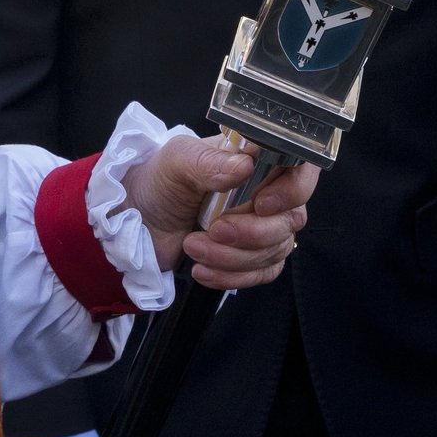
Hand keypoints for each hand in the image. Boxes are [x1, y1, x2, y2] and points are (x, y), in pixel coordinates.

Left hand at [118, 135, 316, 289]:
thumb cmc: (159, 181)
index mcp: (254, 160)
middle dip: (252, 232)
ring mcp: (262, 227)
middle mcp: (267, 192)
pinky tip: (203, 270)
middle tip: (213, 229)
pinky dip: (233, 276)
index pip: (301, 168)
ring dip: (234, 256)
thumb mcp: (177, 162)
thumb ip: (209, 162)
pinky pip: (262, 273)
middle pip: (291, 218)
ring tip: (192, 246)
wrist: (135, 220)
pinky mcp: (251, 257)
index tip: (262, 204)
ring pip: (276, 249)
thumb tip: (246, 165)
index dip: (294, 189)